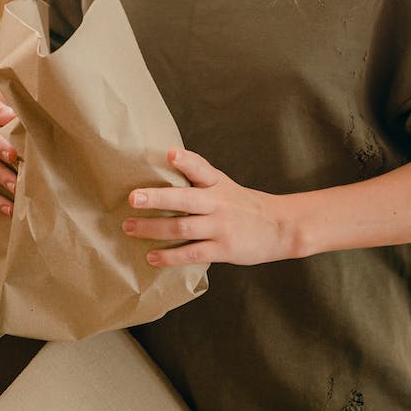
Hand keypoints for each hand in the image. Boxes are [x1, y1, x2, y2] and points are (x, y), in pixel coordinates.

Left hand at [122, 148, 294, 265]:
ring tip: (130, 228)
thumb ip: (198, 178)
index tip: (170, 153)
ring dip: (153, 229)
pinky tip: (152, 257)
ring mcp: (221, 227)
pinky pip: (192, 253)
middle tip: (132, 197)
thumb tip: (162, 165)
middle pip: (185, 199)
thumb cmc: (243, 205)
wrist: (280, 227)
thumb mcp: (224, 185)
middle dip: (157, 198)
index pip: (201, 168)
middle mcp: (218, 203)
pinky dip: (170, 256)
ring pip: (182, 227)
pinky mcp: (223, 249)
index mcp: (217, 184)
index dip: (186, 160)